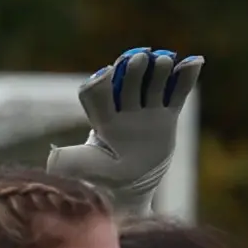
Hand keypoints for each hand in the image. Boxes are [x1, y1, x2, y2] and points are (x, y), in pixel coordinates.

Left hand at [47, 47, 203, 212]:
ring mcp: (146, 112)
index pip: (96, 95)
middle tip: (140, 59)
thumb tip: (52, 158)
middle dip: (132, 71)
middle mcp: (123, 111)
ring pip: (153, 85)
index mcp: (102, 121)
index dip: (100, 84)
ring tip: (164, 61)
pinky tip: (195, 61)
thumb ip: (71, 163)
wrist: (128, 189)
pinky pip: (176, 95)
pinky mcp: (166, 117)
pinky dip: (185, 79)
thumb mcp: (87, 174)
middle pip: (127, 84)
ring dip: (158, 71)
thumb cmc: (102, 180)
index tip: (107, 74)